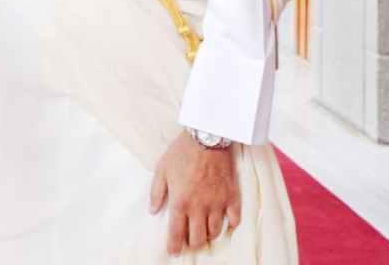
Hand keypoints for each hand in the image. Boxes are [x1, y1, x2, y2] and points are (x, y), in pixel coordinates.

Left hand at [149, 130, 240, 255]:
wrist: (207, 137)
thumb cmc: (181, 152)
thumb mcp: (161, 169)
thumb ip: (157, 192)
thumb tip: (153, 211)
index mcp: (180, 202)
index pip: (177, 232)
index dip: (174, 245)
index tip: (173, 252)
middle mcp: (200, 207)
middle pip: (198, 238)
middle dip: (192, 243)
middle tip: (189, 241)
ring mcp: (218, 203)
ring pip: (215, 232)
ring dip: (209, 235)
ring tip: (204, 232)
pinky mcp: (232, 197)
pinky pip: (234, 219)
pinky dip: (230, 224)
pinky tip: (225, 222)